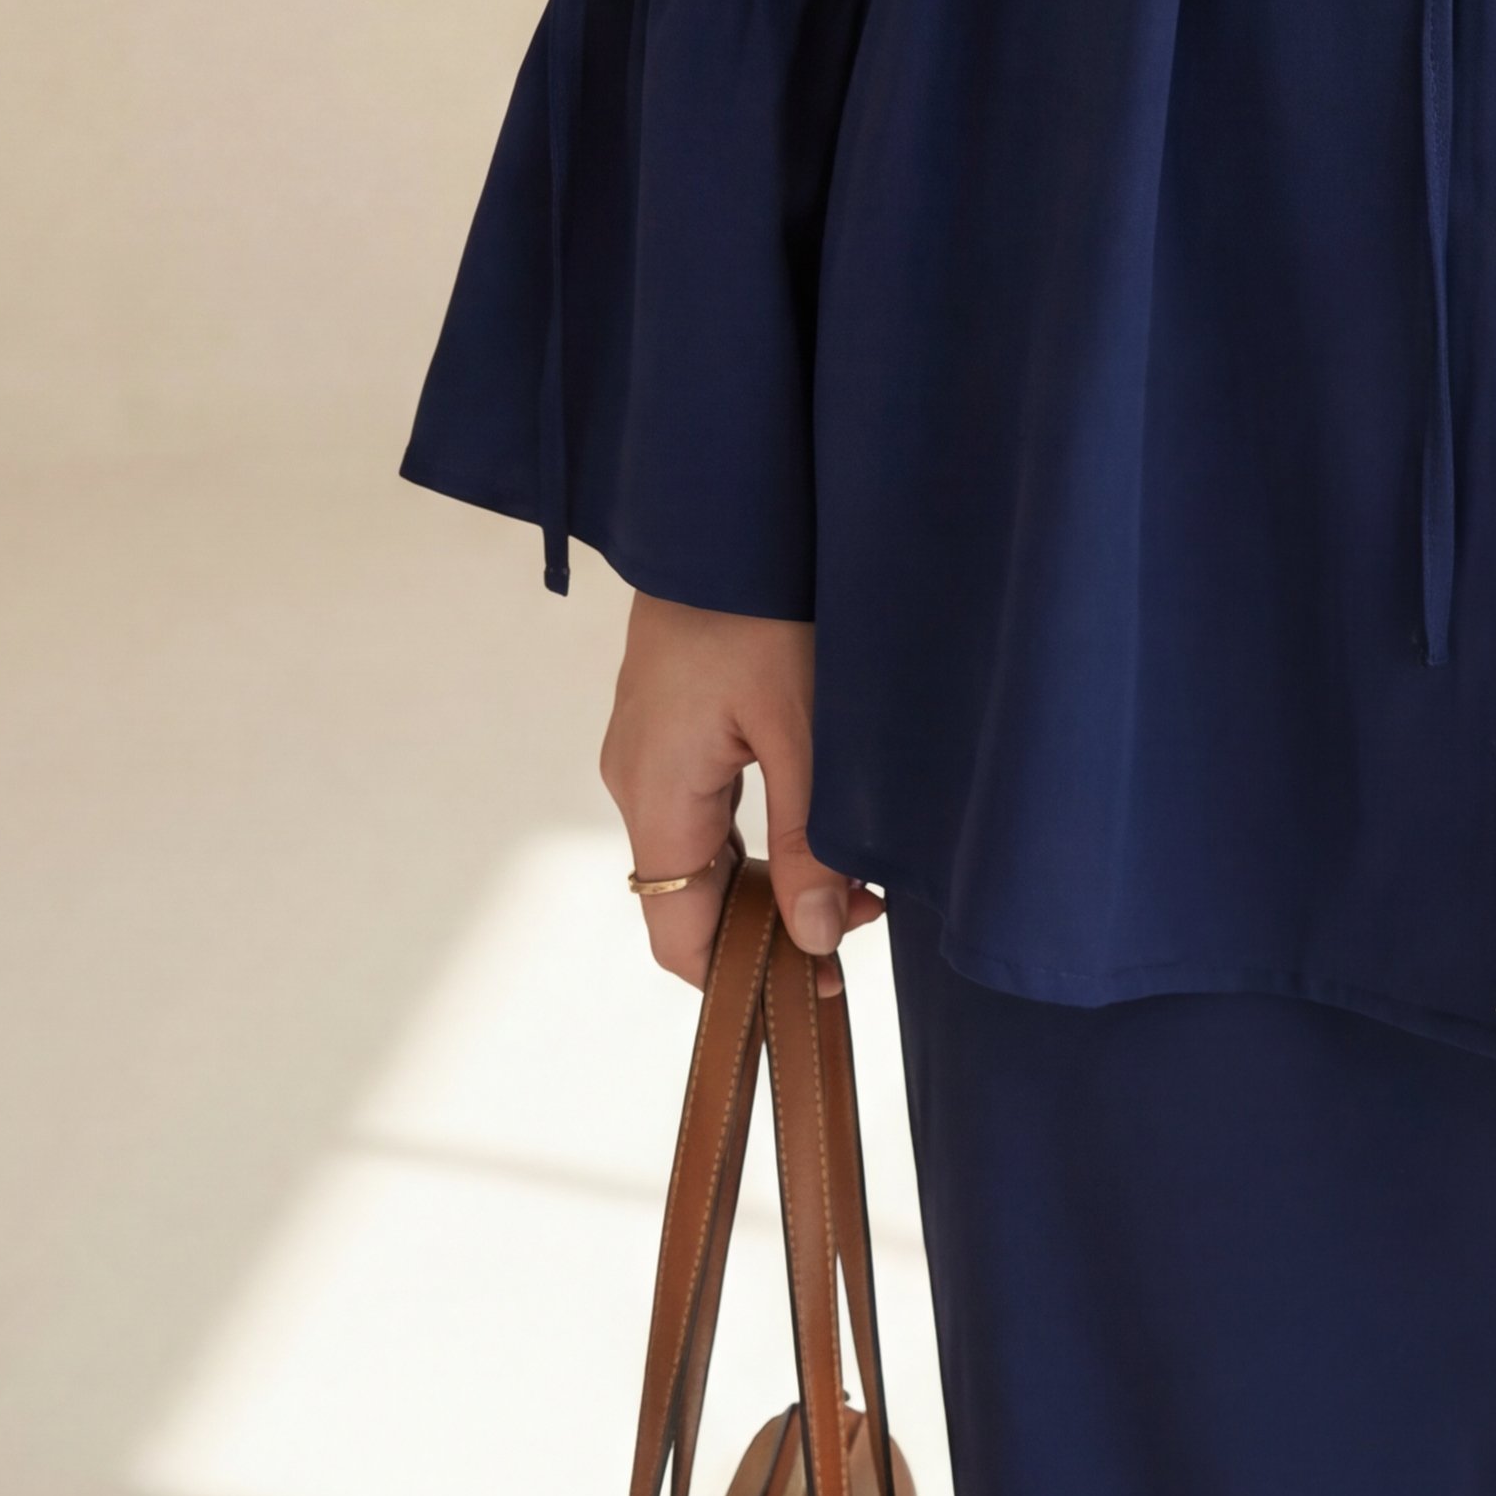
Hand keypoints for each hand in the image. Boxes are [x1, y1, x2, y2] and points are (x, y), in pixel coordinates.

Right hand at [598, 592, 882, 996]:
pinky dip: (756, 831)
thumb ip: (810, 839)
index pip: (677, 933)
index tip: (815, 989)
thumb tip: (815, 940)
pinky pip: (702, 804)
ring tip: (856, 878)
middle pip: (689, 896)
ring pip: (701, 850)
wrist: (725, 506)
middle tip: (861, 922)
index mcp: (654, 794)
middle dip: (770, 926)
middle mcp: (634, 779)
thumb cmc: (760, 602)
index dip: (740, 979)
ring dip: (769, 877)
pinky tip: (816, 824)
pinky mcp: (667, 718)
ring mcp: (646, 748)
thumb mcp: (804, 727)